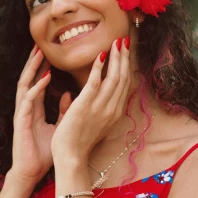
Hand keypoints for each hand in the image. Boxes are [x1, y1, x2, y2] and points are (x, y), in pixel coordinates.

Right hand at [10, 44, 71, 184]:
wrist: (31, 171)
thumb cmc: (43, 152)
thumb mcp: (58, 126)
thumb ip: (62, 110)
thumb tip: (69, 94)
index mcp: (34, 107)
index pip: (37, 81)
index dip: (42, 66)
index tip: (50, 50)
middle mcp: (26, 107)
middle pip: (29, 78)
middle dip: (34, 61)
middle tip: (40, 43)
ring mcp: (22, 112)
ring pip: (25, 84)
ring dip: (32, 68)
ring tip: (39, 53)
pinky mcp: (22, 121)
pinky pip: (28, 100)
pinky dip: (37, 87)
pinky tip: (45, 77)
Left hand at [50, 36, 130, 163]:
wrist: (70, 157)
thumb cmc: (79, 141)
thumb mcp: (95, 121)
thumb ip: (96, 105)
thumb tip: (87, 91)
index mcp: (115, 112)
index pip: (126, 84)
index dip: (127, 65)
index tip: (126, 50)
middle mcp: (112, 108)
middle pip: (123, 77)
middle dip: (124, 57)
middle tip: (124, 40)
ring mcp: (100, 107)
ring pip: (114, 77)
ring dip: (115, 58)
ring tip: (116, 42)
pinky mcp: (86, 106)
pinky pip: (95, 83)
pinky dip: (98, 68)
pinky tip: (100, 55)